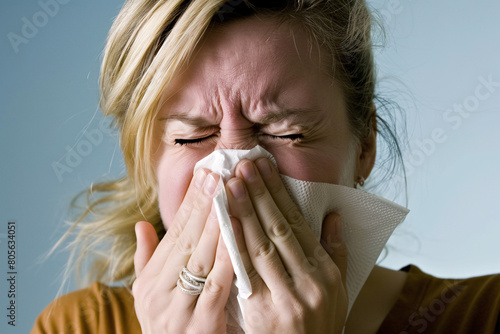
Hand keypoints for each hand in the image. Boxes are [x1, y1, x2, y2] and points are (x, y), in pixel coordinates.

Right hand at [132, 169, 233, 332]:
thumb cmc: (169, 325)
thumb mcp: (151, 295)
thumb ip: (148, 259)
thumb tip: (141, 224)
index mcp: (148, 282)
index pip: (172, 233)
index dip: (189, 203)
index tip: (204, 174)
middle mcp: (157, 294)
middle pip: (185, 240)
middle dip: (202, 205)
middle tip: (217, 174)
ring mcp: (177, 311)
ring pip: (199, 260)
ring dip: (215, 225)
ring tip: (228, 195)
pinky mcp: (199, 327)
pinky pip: (216, 288)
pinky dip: (227, 260)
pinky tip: (238, 236)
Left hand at [225, 158, 348, 332]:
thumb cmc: (321, 324)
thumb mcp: (339, 289)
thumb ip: (337, 252)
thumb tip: (334, 216)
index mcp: (326, 272)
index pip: (298, 223)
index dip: (278, 193)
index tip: (263, 167)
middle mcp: (309, 283)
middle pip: (278, 230)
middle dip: (258, 195)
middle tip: (242, 166)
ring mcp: (287, 299)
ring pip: (261, 248)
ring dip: (244, 213)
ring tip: (229, 185)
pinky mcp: (264, 315)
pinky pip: (246, 274)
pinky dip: (234, 247)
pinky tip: (224, 224)